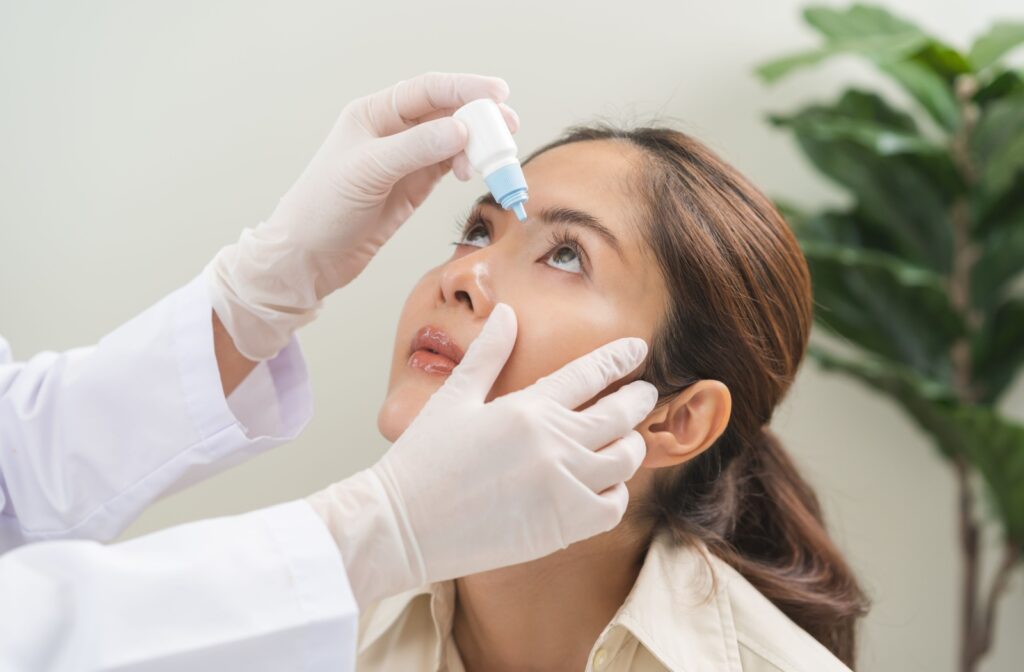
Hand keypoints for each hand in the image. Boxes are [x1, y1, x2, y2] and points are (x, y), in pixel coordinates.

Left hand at [206, 72, 518, 359]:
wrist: (309, 258)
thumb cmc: (321, 208)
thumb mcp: (367, 171)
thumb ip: (415, 148)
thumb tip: (460, 129)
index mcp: (373, 114)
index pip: (427, 90)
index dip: (465, 87)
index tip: (498, 93)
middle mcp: (391, 132)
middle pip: (446, 113)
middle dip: (479, 117)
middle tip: (507, 127)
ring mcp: (405, 160)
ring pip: (452, 141)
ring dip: (477, 146)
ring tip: (493, 159)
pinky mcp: (413, 187)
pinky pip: (448, 167)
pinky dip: (466, 166)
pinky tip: (473, 172)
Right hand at [307, 304, 657, 608]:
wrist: (403, 526)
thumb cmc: (422, 459)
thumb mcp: (454, 398)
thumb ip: (489, 355)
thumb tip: (509, 314)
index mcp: (527, 408)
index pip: (590, 372)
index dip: (619, 357)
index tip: (637, 349)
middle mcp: (553, 444)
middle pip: (620, 413)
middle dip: (638, 397)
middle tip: (644, 393)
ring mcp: (562, 486)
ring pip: (625, 459)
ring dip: (631, 444)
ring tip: (625, 438)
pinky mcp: (563, 526)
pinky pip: (613, 505)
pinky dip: (617, 491)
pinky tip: (605, 484)